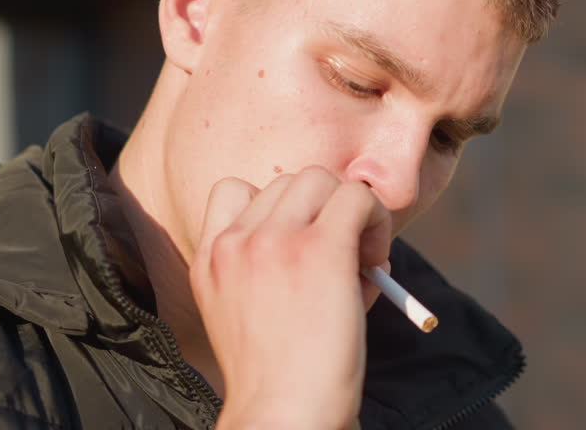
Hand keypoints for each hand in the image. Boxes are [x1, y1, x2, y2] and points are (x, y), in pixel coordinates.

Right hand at [191, 167, 391, 429]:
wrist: (284, 416)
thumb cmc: (282, 379)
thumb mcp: (253, 312)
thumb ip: (279, 266)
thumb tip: (350, 241)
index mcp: (209, 259)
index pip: (234, 190)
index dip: (278, 210)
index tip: (299, 245)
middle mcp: (235, 242)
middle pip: (290, 182)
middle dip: (322, 211)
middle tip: (344, 258)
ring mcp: (275, 241)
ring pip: (324, 179)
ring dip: (350, 210)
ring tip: (361, 261)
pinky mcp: (319, 249)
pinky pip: (359, 197)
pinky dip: (376, 218)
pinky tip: (376, 259)